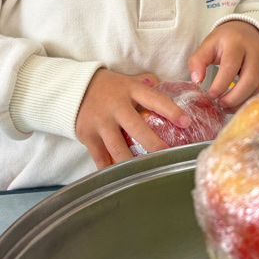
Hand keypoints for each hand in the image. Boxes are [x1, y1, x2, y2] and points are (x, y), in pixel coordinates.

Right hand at [75, 69, 190, 168]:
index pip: (154, 99)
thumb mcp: (127, 80)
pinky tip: (123, 179)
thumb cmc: (107, 86)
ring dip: (134, 162)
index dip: (171, 110)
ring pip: (119, 148)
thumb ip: (146, 84)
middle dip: (154, 144)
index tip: (186, 122)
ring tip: (148, 173)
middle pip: (137, 128)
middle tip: (169, 155)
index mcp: (129, 90)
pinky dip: (111, 170)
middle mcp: (116, 107)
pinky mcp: (88, 136)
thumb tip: (172, 87)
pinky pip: (101, 158)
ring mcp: (101, 123)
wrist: (72, 88)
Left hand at [188, 21, 258, 110]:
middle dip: (233, 98)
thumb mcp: (209, 44)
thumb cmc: (226, 40)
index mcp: (236, 43)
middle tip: (220, 104)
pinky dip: (249, 101)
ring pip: (258, 88)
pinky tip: (236, 104)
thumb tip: (196, 81)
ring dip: (241, 102)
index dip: (221, 84)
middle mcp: (255, 52)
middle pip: (250, 80)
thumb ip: (198, 61)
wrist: (249, 31)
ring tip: (226, 107)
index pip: (230, 66)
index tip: (211, 95)